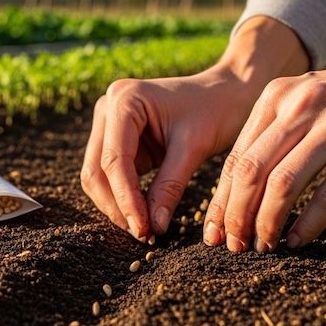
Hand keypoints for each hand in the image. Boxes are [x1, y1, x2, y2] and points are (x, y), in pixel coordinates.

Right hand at [81, 17, 308, 240]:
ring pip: (98, 175)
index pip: (114, 160)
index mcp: (125, 100)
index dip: (125, 199)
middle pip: (96, 169)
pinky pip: (112, 175)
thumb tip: (153, 227)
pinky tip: (145, 214)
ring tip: (145, 228)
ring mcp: (110, 122)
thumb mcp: (194, 148)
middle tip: (143, 234)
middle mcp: (109, 106)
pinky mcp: (119, 138)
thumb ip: (169, 187)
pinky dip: (124, 196)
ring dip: (117, 204)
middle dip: (117, 205)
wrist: (229, 92)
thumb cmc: (216, 109)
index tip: (143, 230)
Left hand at [202, 47, 325, 251]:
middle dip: (237, 216)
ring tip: (264, 246)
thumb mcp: (311, 99)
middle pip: (252, 171)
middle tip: (235, 246)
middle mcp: (303, 105)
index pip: (237, 156)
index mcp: (279, 96)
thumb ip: (279, 131)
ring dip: (268, 222)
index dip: (221, 199)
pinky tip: (299, 241)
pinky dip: (309, 223)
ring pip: (284, 183)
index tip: (213, 231)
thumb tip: (245, 188)